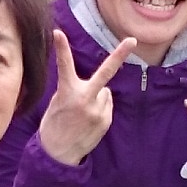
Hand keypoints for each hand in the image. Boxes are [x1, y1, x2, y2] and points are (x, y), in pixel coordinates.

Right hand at [36, 34, 133, 165]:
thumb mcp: (56, 102)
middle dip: (120, 55)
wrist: (58, 154)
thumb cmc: (54, 125)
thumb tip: (93, 86)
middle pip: (106, 72)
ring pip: (105, 92)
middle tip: (132, 40)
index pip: (64, 65)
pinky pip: (107, 105)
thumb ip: (73, 89)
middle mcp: (85, 99)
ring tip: (83, 111)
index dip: (62, 48)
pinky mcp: (105, 120)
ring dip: (98, 96)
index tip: (58, 33)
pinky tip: (88, 119)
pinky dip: (100, 108)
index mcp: (67, 92)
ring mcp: (98, 110)